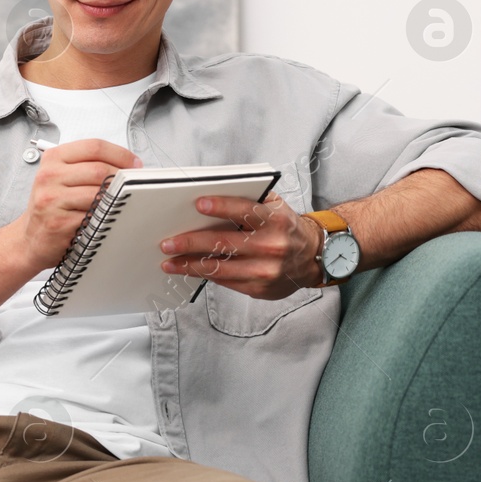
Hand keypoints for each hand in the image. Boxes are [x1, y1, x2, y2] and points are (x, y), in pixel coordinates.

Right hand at [9, 138, 141, 273]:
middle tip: (133, 185)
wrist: (30, 238)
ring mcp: (52, 199)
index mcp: (53, 158)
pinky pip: (94, 215)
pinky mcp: (59, 222)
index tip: (134, 164)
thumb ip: (88, 166)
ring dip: (116, 198)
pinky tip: (105, 217)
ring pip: (99, 193)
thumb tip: (128, 165)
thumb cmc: (51, 207)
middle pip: (99, 169)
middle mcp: (49, 176)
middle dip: (123, 177)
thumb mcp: (61, 177)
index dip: (120, 154)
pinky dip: (105, 216)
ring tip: (120, 201)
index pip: (94, 147)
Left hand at [157, 191, 324, 298]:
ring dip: (189, 265)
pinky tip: (188, 270)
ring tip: (169, 262)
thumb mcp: (276, 207)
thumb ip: (251, 200)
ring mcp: (265, 270)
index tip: (198, 203)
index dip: (221, 206)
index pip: (245, 210)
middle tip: (167, 243)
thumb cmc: (286, 227)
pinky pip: (225, 281)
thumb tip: (213, 193)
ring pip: (220, 268)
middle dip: (191, 243)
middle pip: (224, 243)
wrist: (313, 257)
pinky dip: (203, 275)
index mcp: (275, 220)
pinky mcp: (258, 288)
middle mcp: (271, 246)